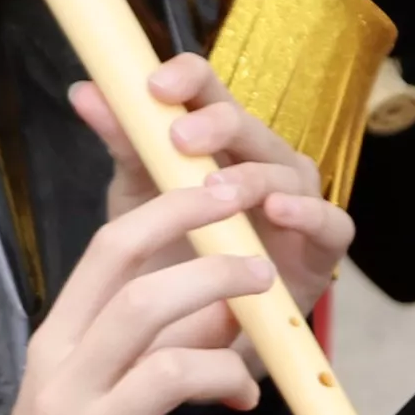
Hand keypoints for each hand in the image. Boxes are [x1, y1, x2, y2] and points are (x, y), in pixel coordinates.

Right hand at [5, 175, 272, 414]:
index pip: (109, 252)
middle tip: (262, 277)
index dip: (172, 214)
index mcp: (56, 342)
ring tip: (244, 394)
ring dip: (226, 372)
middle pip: (141, 301)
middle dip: (213, 277)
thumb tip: (221, 294)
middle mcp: (66, 382)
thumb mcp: (87, 384)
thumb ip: (143, 339)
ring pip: (170, 371)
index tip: (223, 194)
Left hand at [70, 50, 352, 312]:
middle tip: (179, 140)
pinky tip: (279, 213)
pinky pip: (331, 222)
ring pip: (285, 170)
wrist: (189, 338)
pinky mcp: (323, 246)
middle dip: (215, 124)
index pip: (208, 89)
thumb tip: (83, 90)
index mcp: (216, 139)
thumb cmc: (172, 256)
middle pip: (247, 123)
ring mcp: (297, 200)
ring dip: (252, 176)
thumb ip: (123, 142)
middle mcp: (260, 160)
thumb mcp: (139, 198)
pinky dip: (309, 213)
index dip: (187, 76)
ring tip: (218, 188)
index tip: (154, 86)